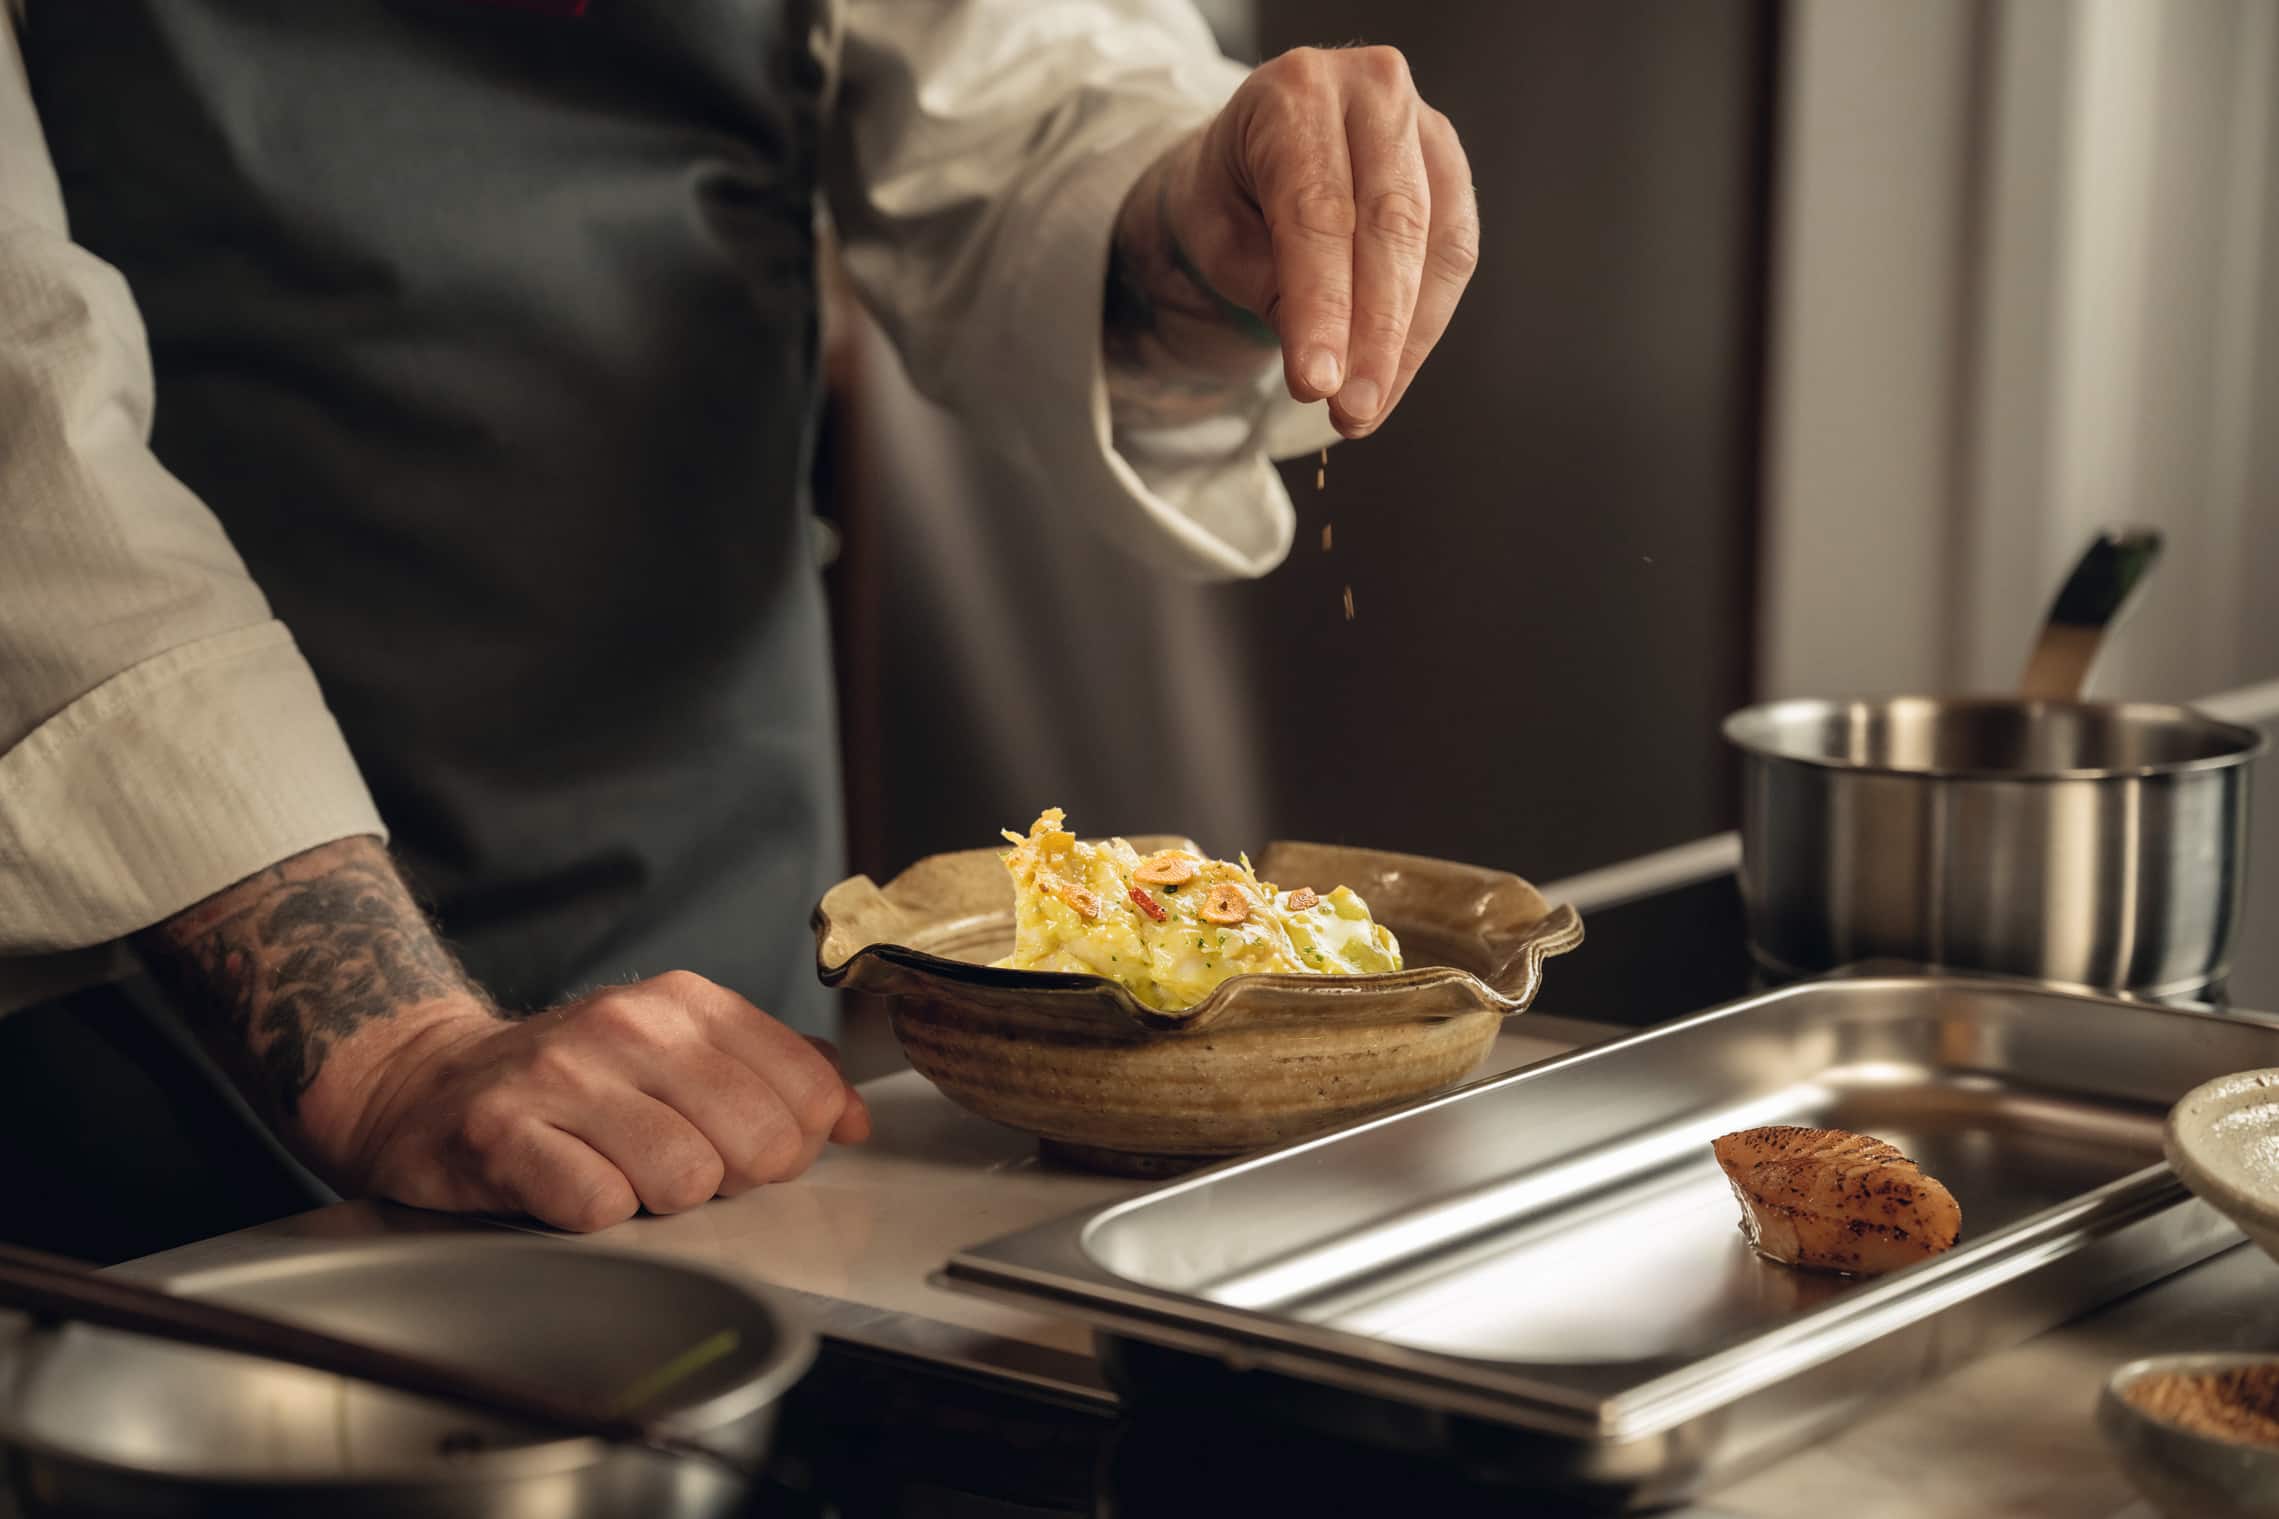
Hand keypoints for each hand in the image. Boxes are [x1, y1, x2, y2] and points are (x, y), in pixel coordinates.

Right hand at [300, 971, 870, 1232]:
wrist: (430, 1085)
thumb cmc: (573, 1082)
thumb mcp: (680, 1052)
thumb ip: (776, 1075)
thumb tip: (855, 1117)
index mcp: (686, 1003)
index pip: (806, 1086)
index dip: (799, 1138)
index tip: (759, 1148)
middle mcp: (628, 1025)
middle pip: (758, 1139)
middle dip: (734, 1177)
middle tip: (684, 1167)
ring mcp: (562, 1076)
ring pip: (685, 1179)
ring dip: (660, 1200)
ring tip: (621, 1173)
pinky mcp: (503, 1134)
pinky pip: (600, 1207)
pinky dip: (595, 1214)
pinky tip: (570, 1185)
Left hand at [1111, 46, 1477, 438]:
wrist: (1256, 153)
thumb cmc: (1233, 192)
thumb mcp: (1220, 237)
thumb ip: (1272, 288)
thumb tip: (1328, 365)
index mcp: (1296, 91)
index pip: (1318, 211)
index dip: (1322, 306)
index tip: (1316, 383)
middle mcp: (1372, 89)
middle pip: (1391, 224)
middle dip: (1374, 333)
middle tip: (1351, 409)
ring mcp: (1424, 123)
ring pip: (1437, 244)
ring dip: (1407, 341)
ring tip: (1367, 408)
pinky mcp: (1453, 167)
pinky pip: (1457, 254)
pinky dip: (1425, 325)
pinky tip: (1392, 374)